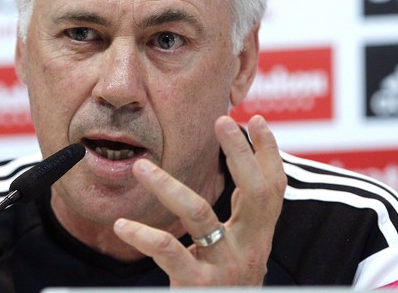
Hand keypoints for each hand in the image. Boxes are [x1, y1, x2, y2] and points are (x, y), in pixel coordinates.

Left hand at [112, 115, 286, 285]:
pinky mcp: (198, 285)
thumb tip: (238, 177)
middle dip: (241, 154)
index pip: (274, 187)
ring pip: (200, 214)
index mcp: (259, 235)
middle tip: (223, 121)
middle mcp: (250, 247)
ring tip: (140, 166)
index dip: (269, 153)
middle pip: (257, 193)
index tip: (259, 120)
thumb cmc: (226, 286)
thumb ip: (241, 219)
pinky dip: (143, 236)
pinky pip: (169, 251)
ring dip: (167, 185)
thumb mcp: (240, 250)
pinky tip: (123, 224)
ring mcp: (225, 265)